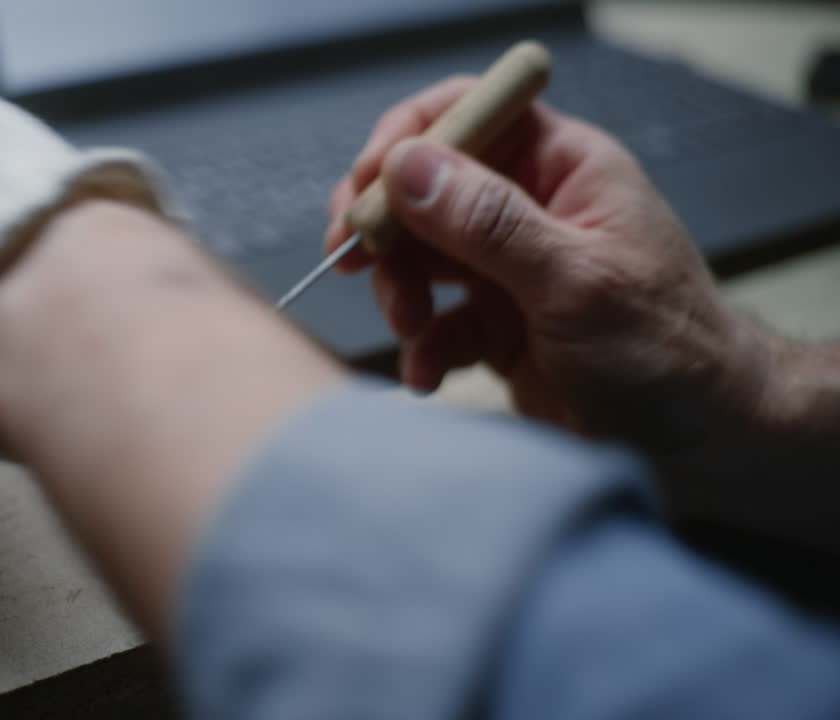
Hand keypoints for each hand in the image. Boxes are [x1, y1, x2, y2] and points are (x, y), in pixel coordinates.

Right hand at [326, 77, 771, 452]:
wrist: (699, 439)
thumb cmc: (666, 350)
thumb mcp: (573, 282)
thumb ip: (487, 224)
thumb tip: (408, 167)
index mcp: (562, 168)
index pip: (472, 112)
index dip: (411, 136)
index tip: (368, 183)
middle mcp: (529, 208)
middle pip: (426, 187)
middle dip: (387, 228)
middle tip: (352, 260)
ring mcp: (508, 267)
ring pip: (419, 256)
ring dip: (398, 292)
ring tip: (410, 328)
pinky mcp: (495, 323)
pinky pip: (434, 322)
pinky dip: (422, 347)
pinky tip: (429, 374)